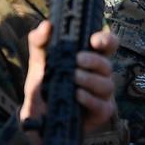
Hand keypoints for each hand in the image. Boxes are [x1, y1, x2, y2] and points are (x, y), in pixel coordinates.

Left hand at [21, 21, 117, 144]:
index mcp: (90, 58)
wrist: (37, 119)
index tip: (94, 40)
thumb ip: (40, 42)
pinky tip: (77, 95)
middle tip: (78, 59)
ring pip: (107, 84)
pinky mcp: (100, 113)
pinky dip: (90, 98)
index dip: (107, 40)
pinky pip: (102, 105)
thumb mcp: (38, 63)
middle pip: (108, 64)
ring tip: (73, 78)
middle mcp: (99, 75)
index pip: (108, 45)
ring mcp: (101, 95)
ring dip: (90, 79)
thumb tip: (46, 25)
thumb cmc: (44, 87)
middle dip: (94, 60)